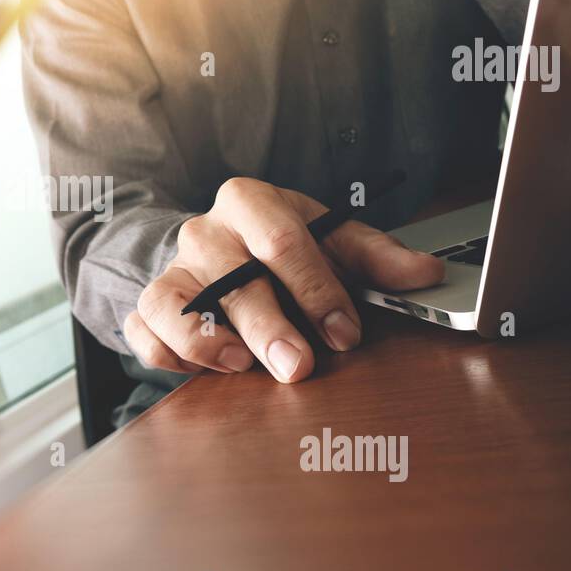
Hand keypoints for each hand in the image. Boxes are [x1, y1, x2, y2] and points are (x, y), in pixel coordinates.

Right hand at [122, 178, 443, 381]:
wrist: (220, 244)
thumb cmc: (282, 245)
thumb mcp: (330, 238)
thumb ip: (376, 258)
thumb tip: (427, 275)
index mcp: (251, 202)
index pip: (280, 240)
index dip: (315, 289)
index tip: (345, 332)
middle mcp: (206, 231)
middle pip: (231, 278)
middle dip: (267, 326)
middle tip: (297, 367)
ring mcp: (172, 267)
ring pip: (172, 301)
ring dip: (204, 339)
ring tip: (240, 366)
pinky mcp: (150, 302)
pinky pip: (142, 328)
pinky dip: (165, 352)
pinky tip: (199, 369)